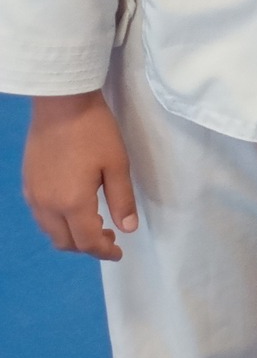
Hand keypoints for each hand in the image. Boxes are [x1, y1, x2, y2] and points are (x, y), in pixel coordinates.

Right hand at [23, 91, 135, 260]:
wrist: (61, 105)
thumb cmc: (95, 132)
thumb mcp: (118, 164)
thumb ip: (122, 200)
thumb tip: (127, 229)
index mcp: (72, 204)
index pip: (88, 241)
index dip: (105, 252)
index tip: (119, 253)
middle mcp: (47, 206)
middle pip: (65, 242)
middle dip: (88, 246)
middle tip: (109, 237)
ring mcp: (33, 196)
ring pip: (50, 231)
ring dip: (71, 236)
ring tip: (94, 224)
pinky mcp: (28, 184)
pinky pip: (41, 217)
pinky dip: (58, 223)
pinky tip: (73, 210)